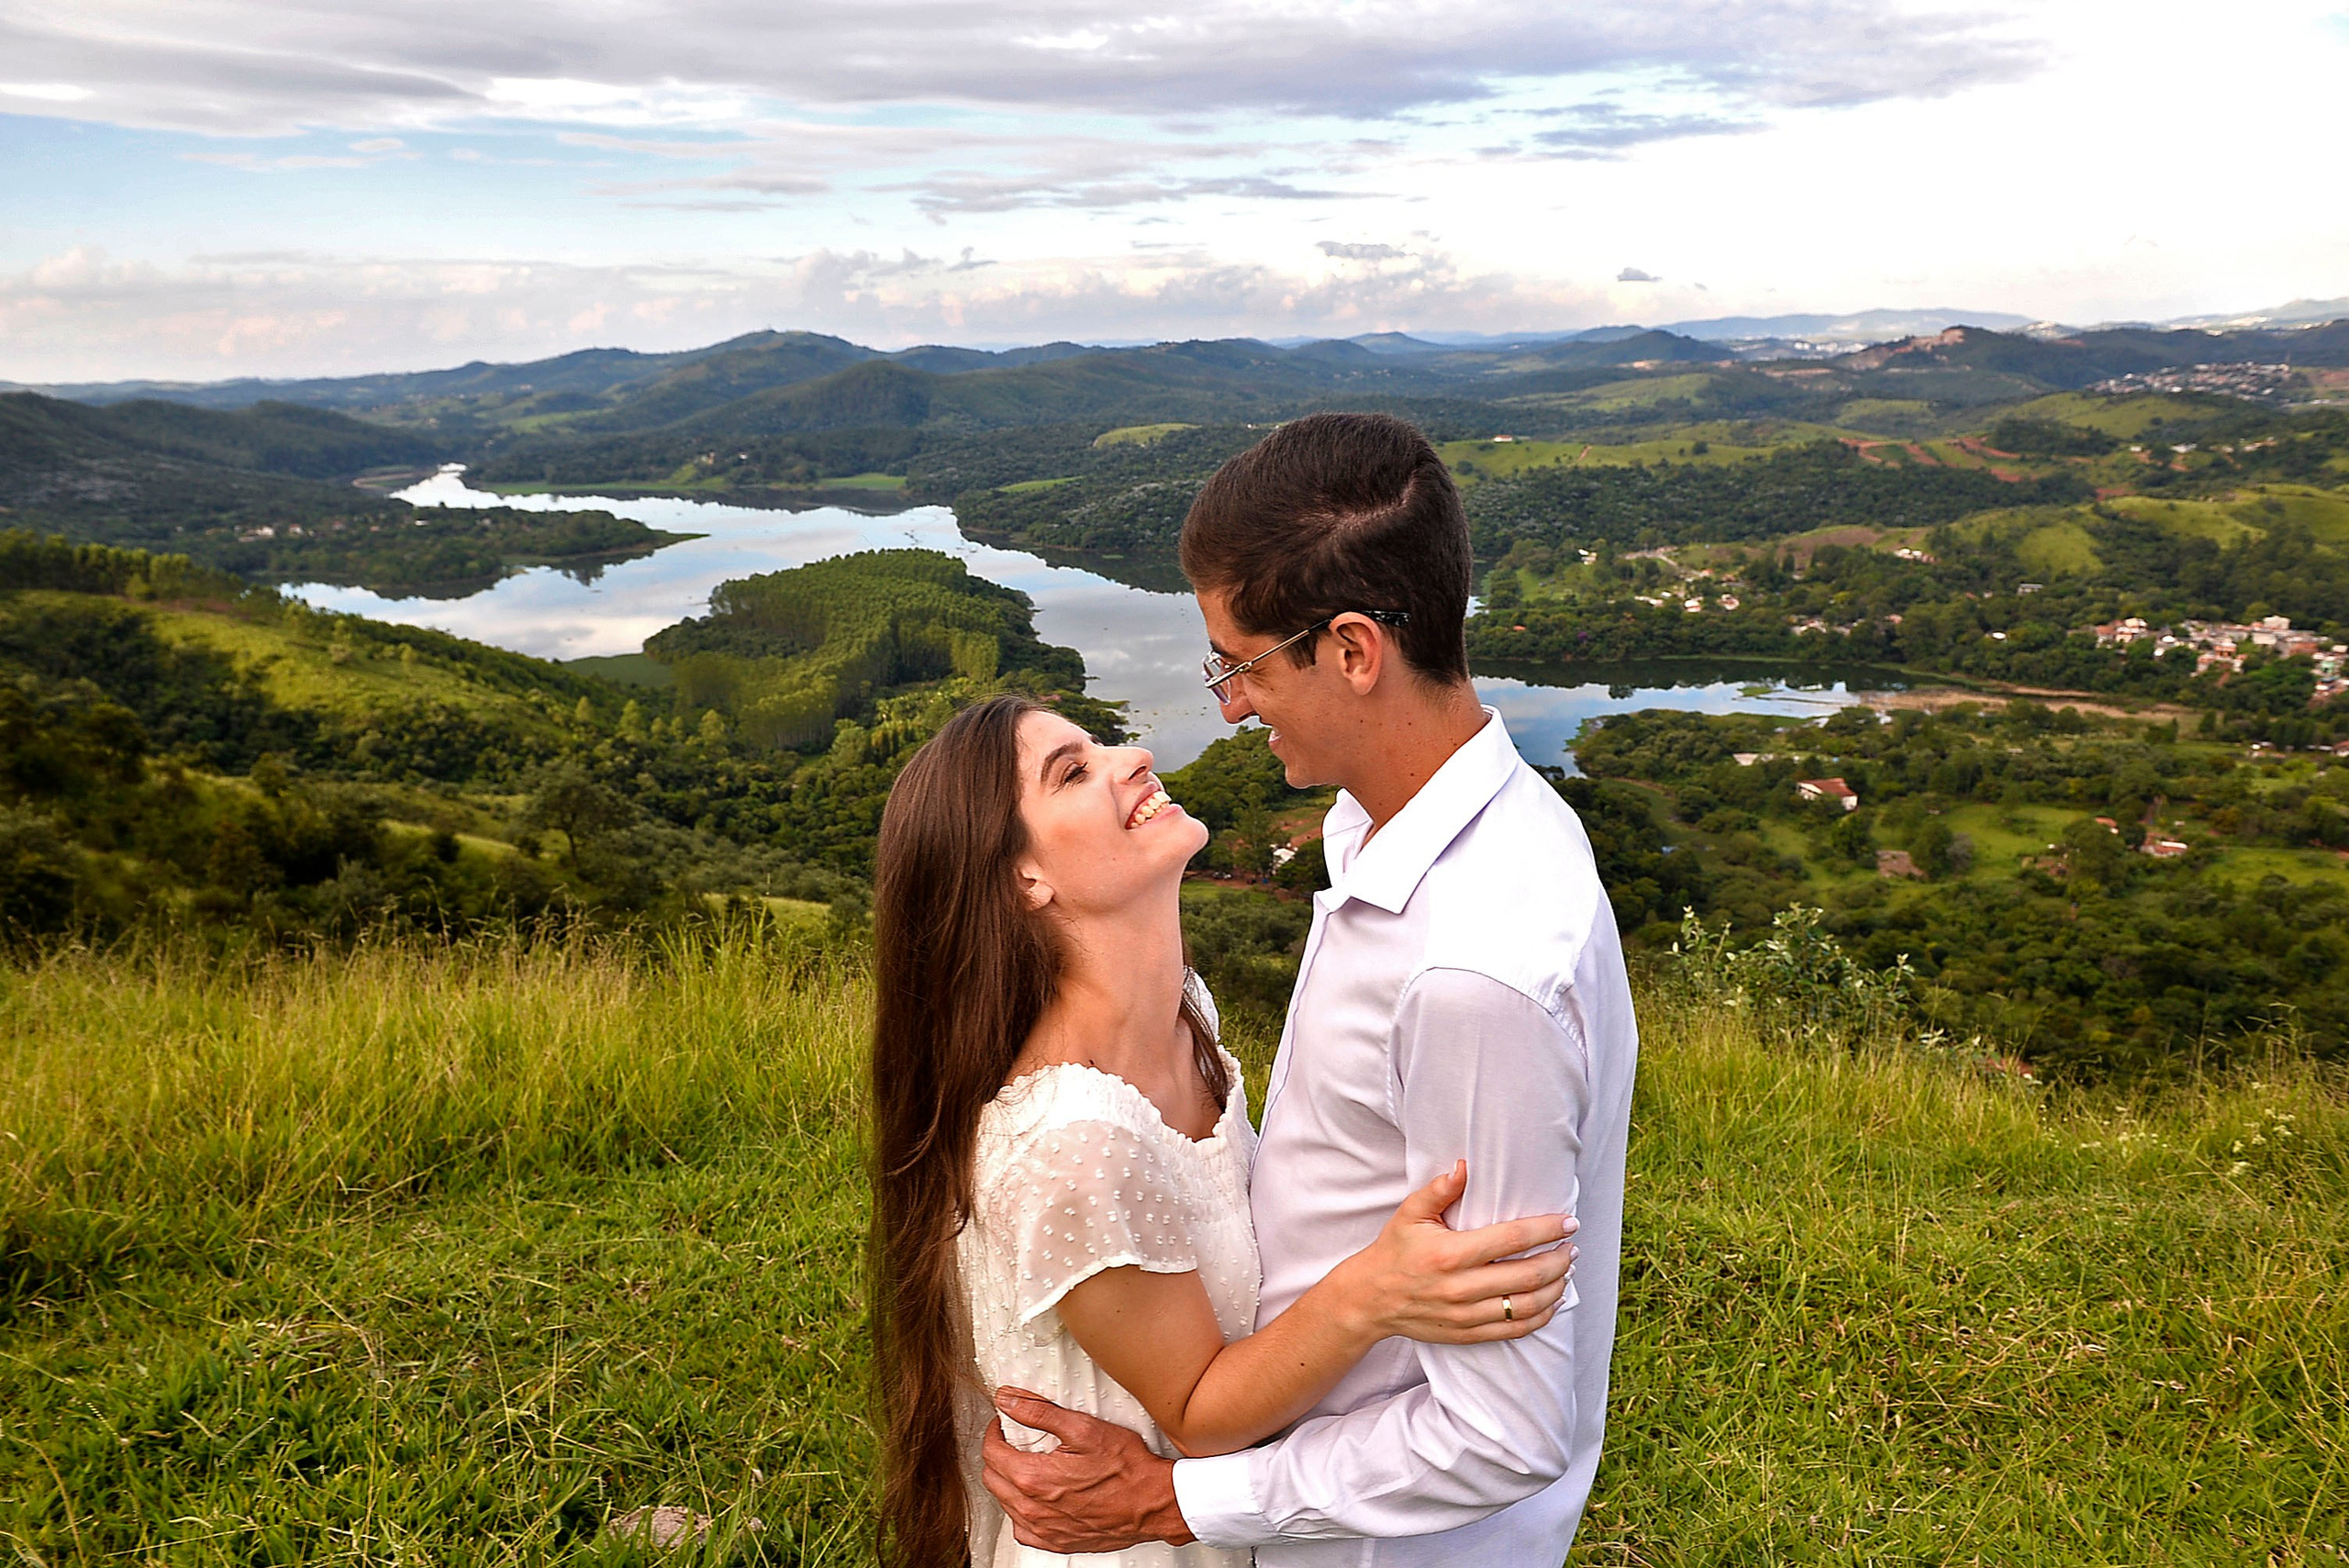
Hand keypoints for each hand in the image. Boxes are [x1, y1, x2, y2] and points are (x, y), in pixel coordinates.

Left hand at [981, 1387, 1196, 1551]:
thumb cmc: (1127, 1469)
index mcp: (1034, 1478)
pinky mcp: (1056, 1542)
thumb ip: (1038, 1412)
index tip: (1003, 1425)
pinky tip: (1036, 1499)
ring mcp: (1044, 1529)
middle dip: (999, 1455)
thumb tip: (1008, 1401)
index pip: (991, 1452)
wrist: (1153, 1504)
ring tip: (1028, 1466)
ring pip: (1005, 1503)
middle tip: (1014, 1441)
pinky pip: (1022, 1529)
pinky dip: (1021, 1512)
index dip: (995, 1432)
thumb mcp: (1083, 1428)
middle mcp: (1034, 1509)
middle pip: (993, 1478)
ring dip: (1009, 1482)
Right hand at [1338, 1160, 1578, 1344]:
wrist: (1369, 1299)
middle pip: (1529, 1275)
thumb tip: (1465, 1166)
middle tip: (1572, 1247)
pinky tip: (1551, 1301)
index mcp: (1451, 1253)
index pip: (1513, 1239)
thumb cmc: (1394, 1251)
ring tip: (1567, 1271)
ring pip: (1527, 1305)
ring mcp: (1466, 1315)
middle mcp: (1462, 1287)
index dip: (1547, 1229)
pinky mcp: (1468, 1334)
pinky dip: (1541, 1316)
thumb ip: (1439, 1190)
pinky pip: (1515, 1330)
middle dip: (1560, 1260)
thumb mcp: (1410, 1214)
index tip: (1569, 1223)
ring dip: (1556, 1288)